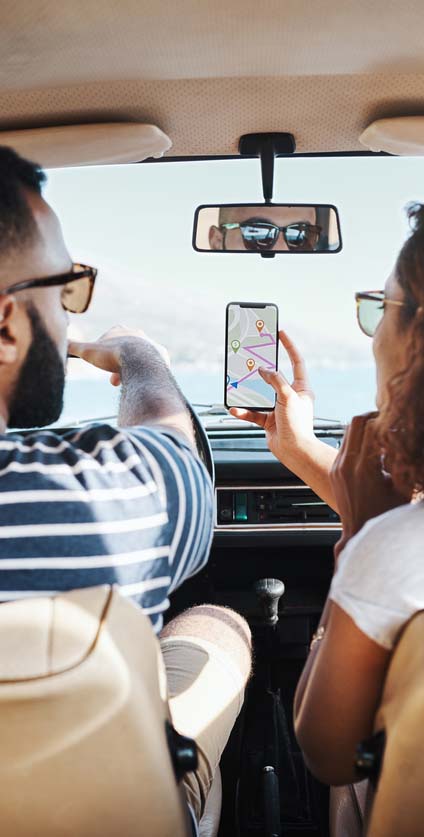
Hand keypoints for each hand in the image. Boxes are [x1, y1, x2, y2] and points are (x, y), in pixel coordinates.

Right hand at [68, 325, 169, 386]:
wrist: (140, 362)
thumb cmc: (113, 355)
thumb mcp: (87, 351)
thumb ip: (73, 346)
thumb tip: (61, 342)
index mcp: (119, 330)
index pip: (108, 339)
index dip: (102, 354)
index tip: (100, 365)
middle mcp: (136, 333)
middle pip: (123, 350)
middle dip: (116, 364)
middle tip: (113, 380)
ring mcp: (149, 343)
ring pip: (137, 357)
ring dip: (130, 369)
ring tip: (125, 382)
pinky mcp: (160, 355)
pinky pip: (153, 364)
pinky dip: (145, 372)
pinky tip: (141, 379)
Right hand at [230, 329, 315, 465]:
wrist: (294, 452)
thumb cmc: (297, 425)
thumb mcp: (288, 396)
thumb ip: (275, 380)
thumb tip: (263, 369)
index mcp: (301, 388)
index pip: (296, 361)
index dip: (289, 346)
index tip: (280, 332)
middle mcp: (290, 396)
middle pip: (274, 377)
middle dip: (261, 369)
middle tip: (251, 357)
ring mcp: (278, 408)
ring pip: (259, 395)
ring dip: (248, 393)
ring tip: (237, 384)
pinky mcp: (268, 421)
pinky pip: (253, 412)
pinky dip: (243, 411)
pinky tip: (235, 409)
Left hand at [331, 413, 408, 560]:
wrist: (360, 534)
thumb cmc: (385, 516)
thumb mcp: (402, 489)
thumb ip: (405, 464)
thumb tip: (410, 444)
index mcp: (364, 467)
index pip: (371, 427)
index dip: (387, 421)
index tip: (398, 424)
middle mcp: (347, 464)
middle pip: (356, 422)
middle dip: (374, 419)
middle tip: (388, 423)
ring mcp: (338, 467)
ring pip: (348, 431)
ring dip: (365, 429)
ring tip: (382, 437)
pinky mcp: (335, 471)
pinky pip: (344, 445)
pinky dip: (358, 441)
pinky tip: (373, 452)